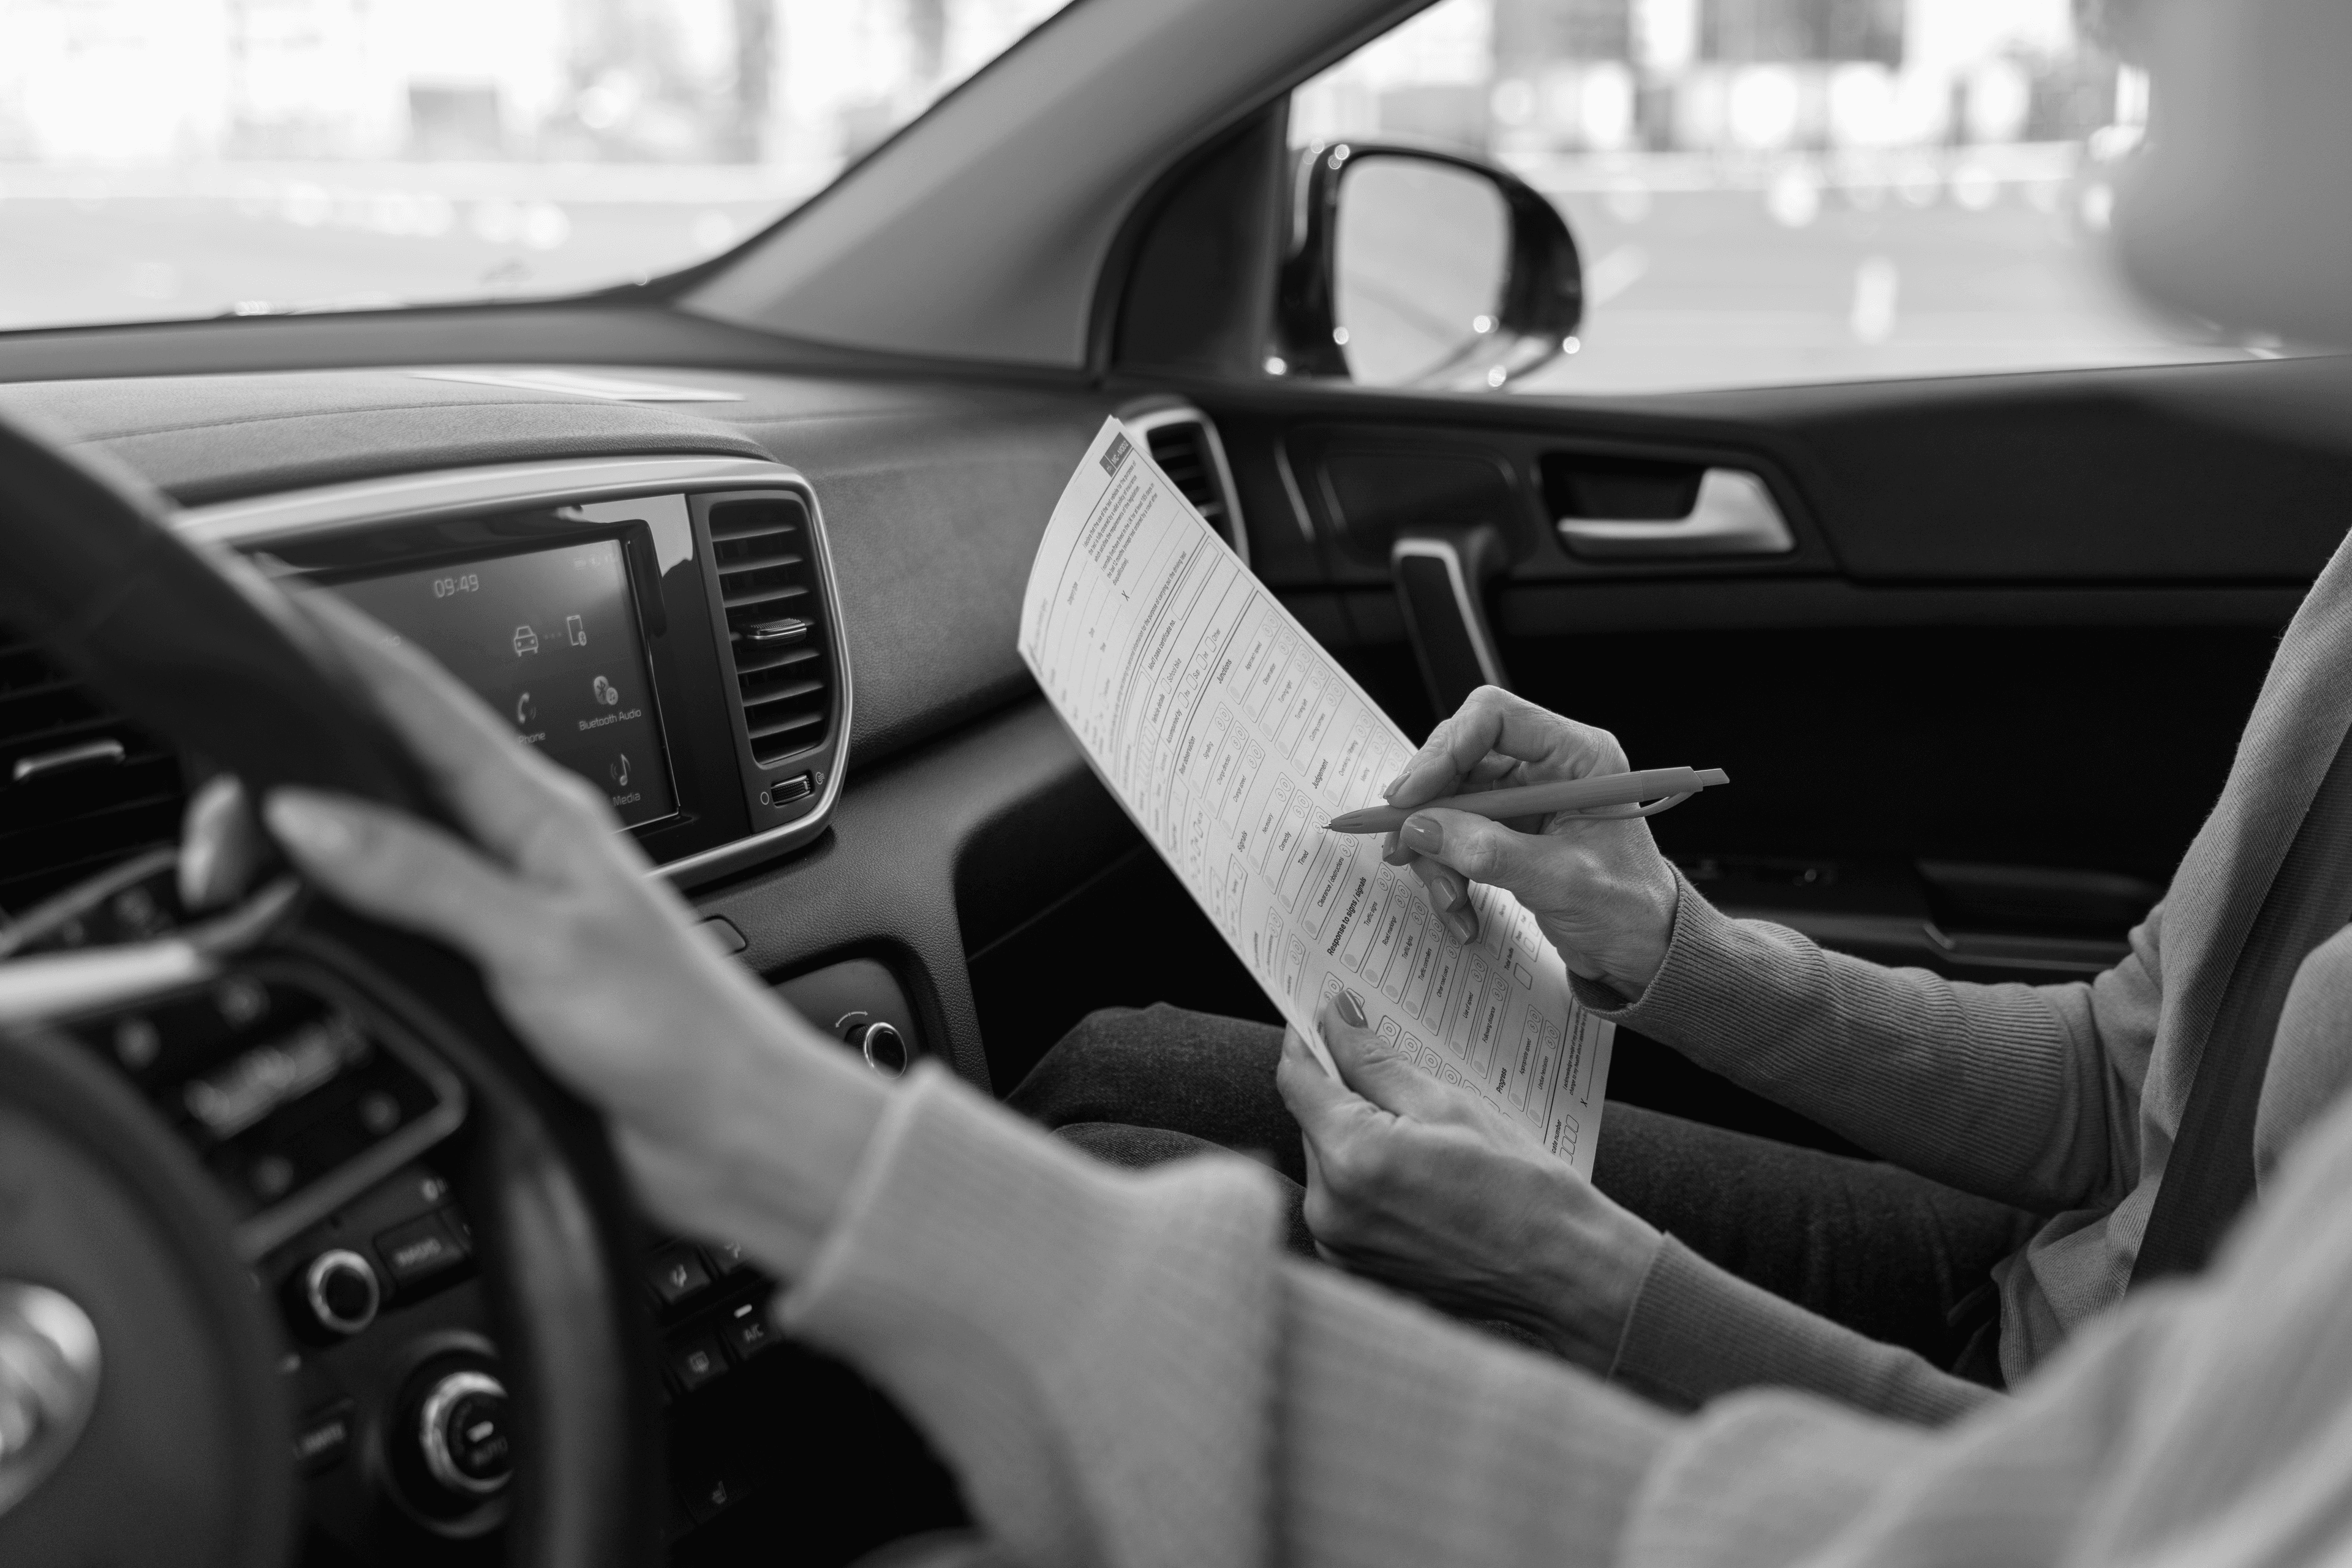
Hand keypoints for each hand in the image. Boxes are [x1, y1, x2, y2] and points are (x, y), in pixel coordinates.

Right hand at [258, 591, 885, 1275]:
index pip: (421, 700)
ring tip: (231, 853)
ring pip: (375, 842)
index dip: (341, 647)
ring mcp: (497, 910)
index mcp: (537, 810)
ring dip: (304, 837)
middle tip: (213, 803)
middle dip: (289, 762)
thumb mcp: (540, 942)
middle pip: (379, 770)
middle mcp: (514, 847)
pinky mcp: (485, 975)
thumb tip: (306, 813)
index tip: (270, 601)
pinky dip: (330, 909)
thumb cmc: (676, 1029)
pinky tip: (295, 917)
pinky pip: (388, 918)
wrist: (728, 1131)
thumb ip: (423, 875)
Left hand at [1275, 994, 1660, 1370]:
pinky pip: (1342, 1200)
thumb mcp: (1448, 1103)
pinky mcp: (1354, 1266)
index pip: (1297, 1080)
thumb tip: (1333, 1018)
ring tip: (1420, 1133)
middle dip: (1341, 1090)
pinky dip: (1365, 1177)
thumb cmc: (1520, 1186)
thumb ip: (1375, 1061)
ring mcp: (1338, 1244)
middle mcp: (1330, 1208)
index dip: (1307, 1040)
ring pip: (1326, 1161)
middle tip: (1391, 1070)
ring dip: (1355, 1135)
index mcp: (1352, 1159)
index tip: (1323, 1015)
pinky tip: (1416, 1172)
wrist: (1562, 1272)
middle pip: (1310, 1121)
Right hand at [1383, 686, 1678, 999]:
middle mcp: (1548, 766)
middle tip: (1402, 846)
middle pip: (1461, 757)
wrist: (1642, 951)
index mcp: (1578, 755)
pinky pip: (1455, 835)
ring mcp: (1525, 797)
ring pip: (1449, 800)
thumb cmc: (1627, 910)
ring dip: (1436, 852)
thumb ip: (1490, 852)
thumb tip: (1423, 827)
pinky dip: (1447, 872)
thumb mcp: (1561, 882)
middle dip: (1429, 808)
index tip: (1411, 797)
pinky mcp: (1508, 829)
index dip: (1445, 750)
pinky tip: (1460, 909)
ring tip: (1448, 898)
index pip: (1495, 718)